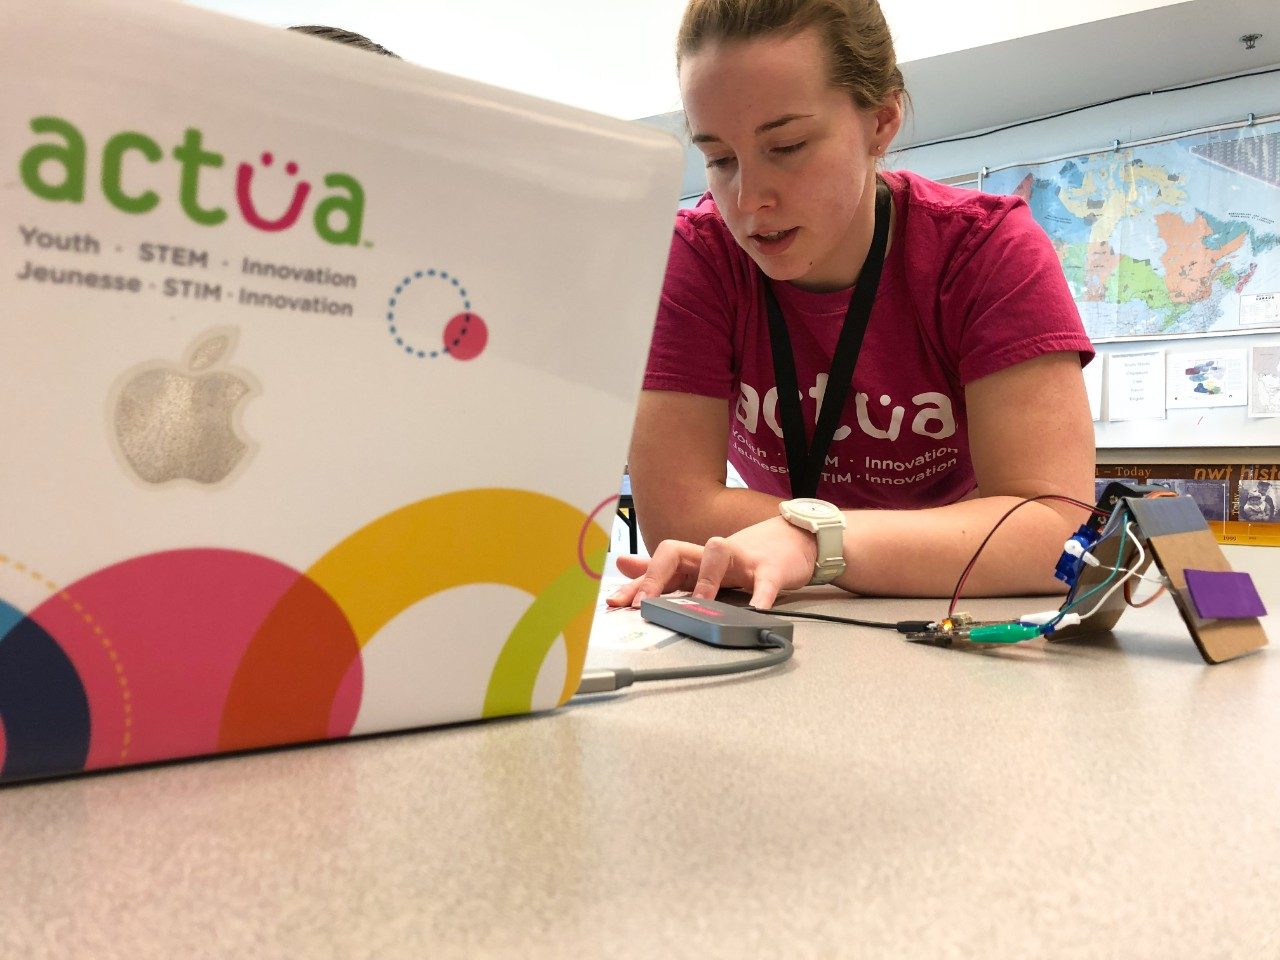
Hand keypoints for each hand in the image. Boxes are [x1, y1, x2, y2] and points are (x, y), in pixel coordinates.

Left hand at [606, 516, 819, 608]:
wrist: (795, 539)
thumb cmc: (745, 558)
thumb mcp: (700, 564)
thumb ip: (665, 569)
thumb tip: (624, 564)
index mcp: (695, 560)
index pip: (657, 566)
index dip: (635, 583)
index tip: (616, 602)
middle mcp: (712, 556)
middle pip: (676, 552)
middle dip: (656, 576)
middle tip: (646, 604)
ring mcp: (742, 559)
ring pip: (716, 552)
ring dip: (705, 579)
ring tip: (699, 604)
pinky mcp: (772, 568)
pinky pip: (765, 581)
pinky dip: (762, 596)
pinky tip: (757, 611)